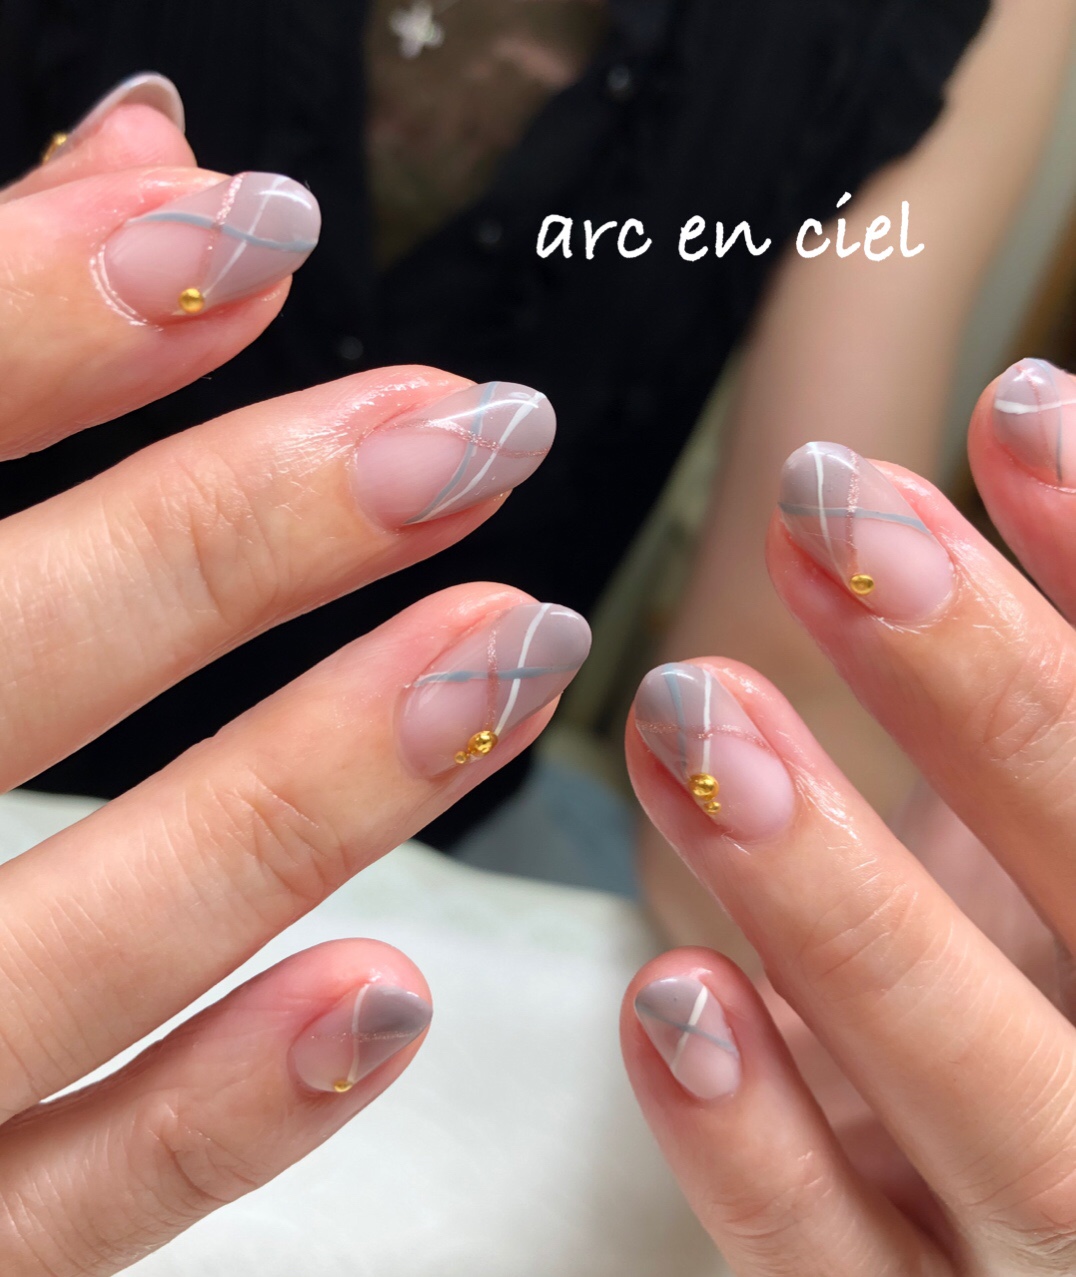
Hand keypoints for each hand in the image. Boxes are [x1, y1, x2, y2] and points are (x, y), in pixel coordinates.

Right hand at [0, 76, 586, 1273]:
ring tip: (509, 648)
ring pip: (74, 942)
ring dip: (311, 787)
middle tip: (465, 434)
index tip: (240, 226)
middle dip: (233, 532)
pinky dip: (225, 1111)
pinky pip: (75, 1205)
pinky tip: (389, 997)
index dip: (26, 315)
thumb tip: (140, 153)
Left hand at [621, 361, 1075, 1273]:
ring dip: (839, 900)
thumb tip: (1034, 451)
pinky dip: (756, 1147)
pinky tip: (670, 994)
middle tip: (835, 514)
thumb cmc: (1065, 1006)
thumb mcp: (1065, 853)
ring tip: (695, 713)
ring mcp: (1052, 1255)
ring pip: (989, 1107)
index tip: (1016, 411)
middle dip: (992, 697)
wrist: (1048, 1224)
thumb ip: (1045, 729)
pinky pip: (835, 1273)